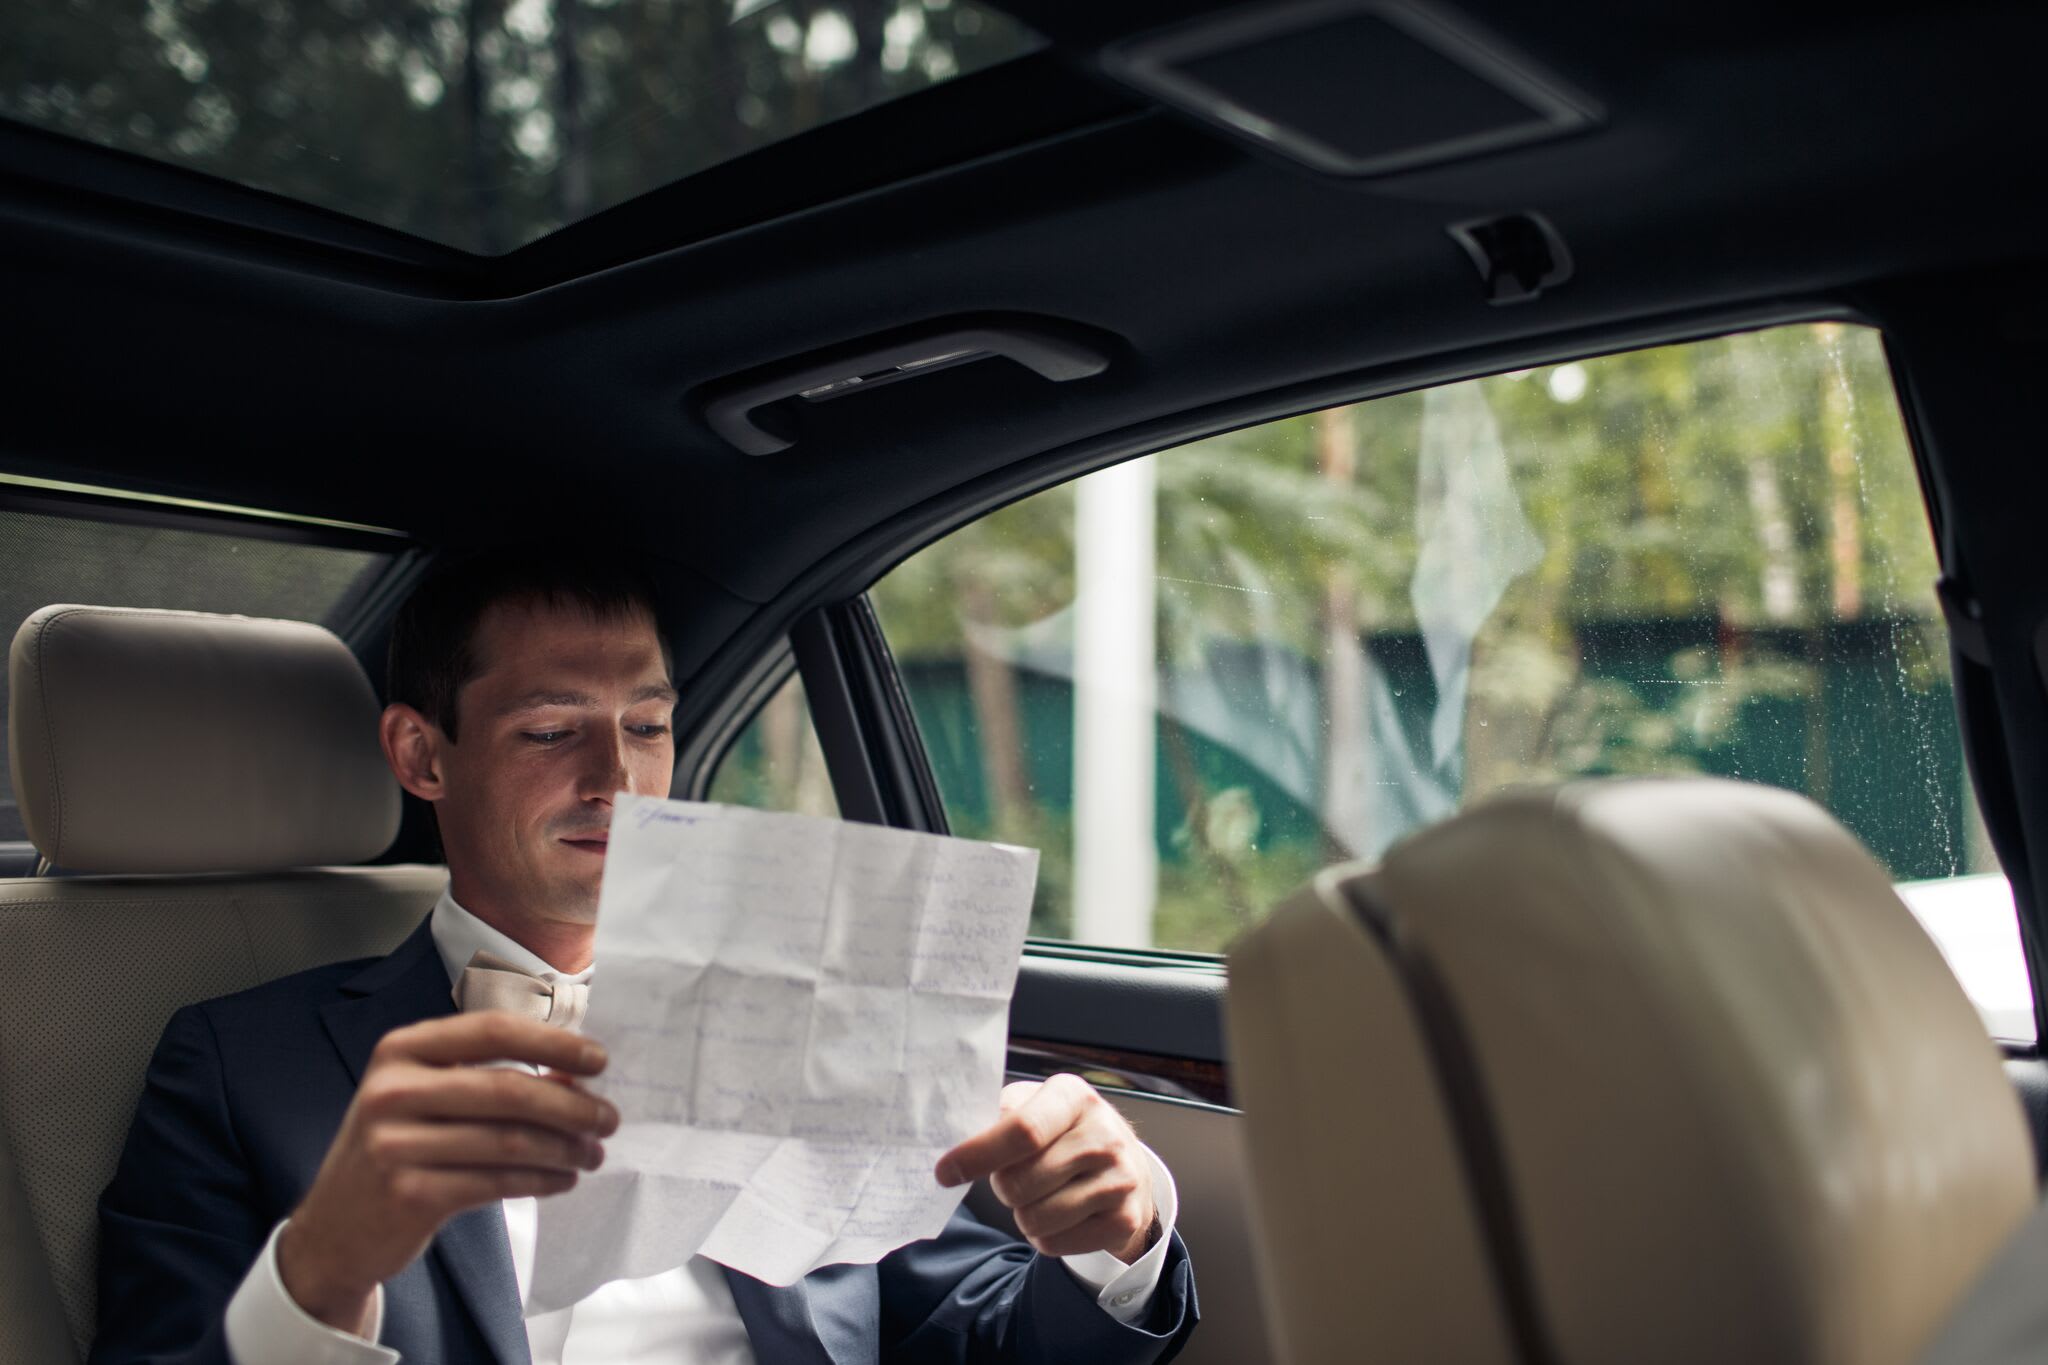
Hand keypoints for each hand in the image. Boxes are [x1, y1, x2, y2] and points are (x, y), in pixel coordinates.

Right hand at [278, 1011, 617, 1334]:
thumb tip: (576, 1078)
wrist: (333, 1230)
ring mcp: (396, 1144)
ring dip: (565, 1149)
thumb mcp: (426, 1098)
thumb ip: (490, 1079)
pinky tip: (562, 1179)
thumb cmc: (396, 1150)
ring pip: (509, 1141)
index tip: (598, 1061)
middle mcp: (393, 1091)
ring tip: (592, 1154)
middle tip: (608, 1119)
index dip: (553, 1044)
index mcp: (402, 1050)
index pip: (493, 1031)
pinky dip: (541, 1180)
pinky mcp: (409, 1195)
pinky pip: (497, 1183)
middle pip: (508, 1090)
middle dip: (572, 1105)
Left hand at [935, 1073, 1157, 1262]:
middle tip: (1016, 1177)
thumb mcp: (1035, 1105)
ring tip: (1042, 1195)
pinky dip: (1045, 1236)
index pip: (1022, 1130)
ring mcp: (1120, 1179)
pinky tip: (1063, 1214)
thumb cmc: (1063, 1133)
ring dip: (1024, 1214)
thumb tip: (955, 1137)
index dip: (977, 1155)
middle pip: (1019, 1183)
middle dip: (1002, 1188)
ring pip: (1034, 1219)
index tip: (944, 1172)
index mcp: (1074, 1096)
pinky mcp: (1124, 1220)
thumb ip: (999, 1114)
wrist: (1126, 1167)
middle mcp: (1105, 1135)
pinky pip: (1054, 1244)